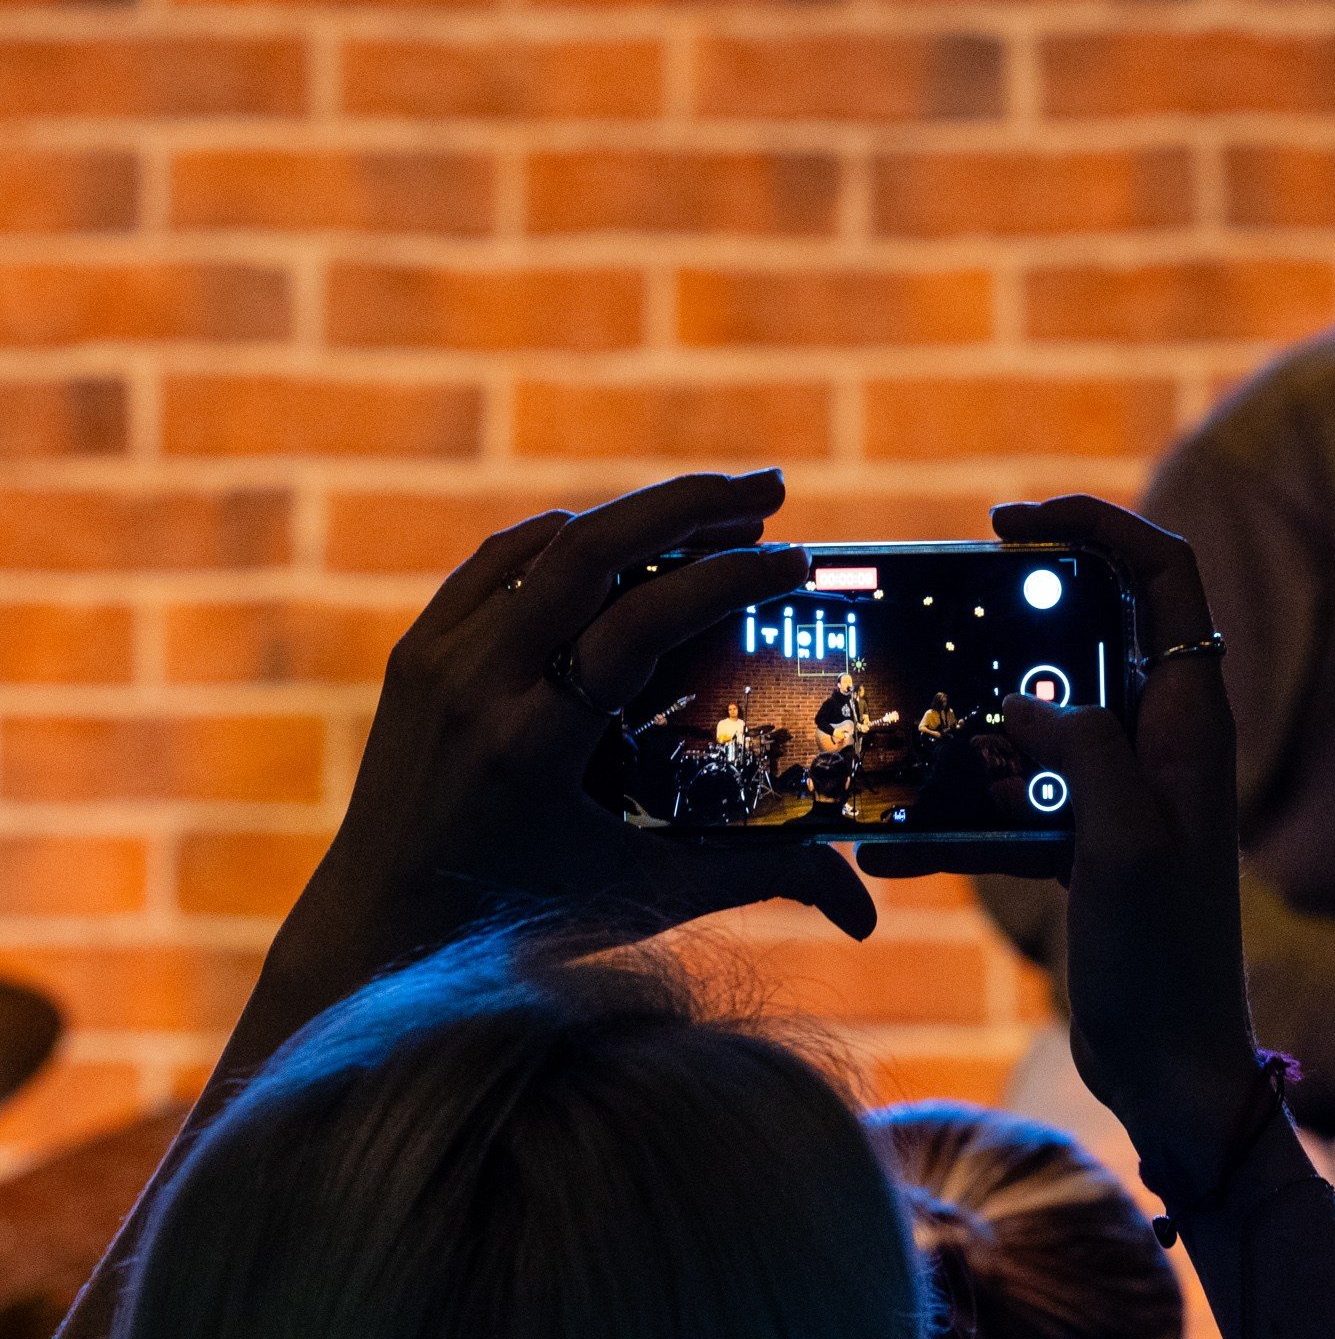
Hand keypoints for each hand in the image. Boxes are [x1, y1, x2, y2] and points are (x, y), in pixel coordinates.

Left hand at [265, 471, 875, 1037]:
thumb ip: (761, 882)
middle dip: (694, 503)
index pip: (646, 617)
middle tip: (775, 490)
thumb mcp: (645, 895)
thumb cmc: (525, 926)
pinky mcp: (417, 651)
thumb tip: (865, 913)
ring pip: (549, 542)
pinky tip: (626, 539)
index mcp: (533, 742)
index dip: (732, 575)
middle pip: (594, 547)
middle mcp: (476, 684)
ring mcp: (436, 659)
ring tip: (721, 513)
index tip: (799, 560)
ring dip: (639, 515)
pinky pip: (501, 561)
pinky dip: (570, 537)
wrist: (380, 935)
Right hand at [869, 495, 1263, 1195]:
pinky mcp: (1090, 841)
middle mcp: (1165, 738)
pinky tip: (893, 850)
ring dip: (978, 718)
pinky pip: (1018, 800)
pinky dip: (962, 812)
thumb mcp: (1123, 840)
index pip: (1163, 573)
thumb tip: (1027, 698)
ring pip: (1047, 715)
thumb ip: (1083, 750)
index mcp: (1192, 717)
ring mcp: (1127, 789)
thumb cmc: (1167, 956)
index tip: (1013, 520)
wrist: (1173, 1067)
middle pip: (1100, 627)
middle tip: (947, 607)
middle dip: (1022, 610)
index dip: (1097, 524)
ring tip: (904, 728)